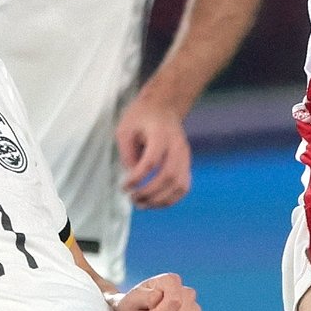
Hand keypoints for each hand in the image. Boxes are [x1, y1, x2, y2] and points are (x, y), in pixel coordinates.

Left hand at [116, 94, 191, 208]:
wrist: (164, 106)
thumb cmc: (142, 116)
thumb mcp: (125, 128)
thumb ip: (126, 152)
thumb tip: (132, 176)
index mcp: (161, 134)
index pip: (152, 162)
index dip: (137, 178)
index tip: (124, 186)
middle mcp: (177, 146)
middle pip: (168, 176)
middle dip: (149, 192)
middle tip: (132, 198)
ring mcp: (185, 155)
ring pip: (179, 185)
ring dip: (160, 200)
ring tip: (142, 204)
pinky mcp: (186, 163)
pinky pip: (183, 187)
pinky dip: (171, 199)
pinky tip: (155, 202)